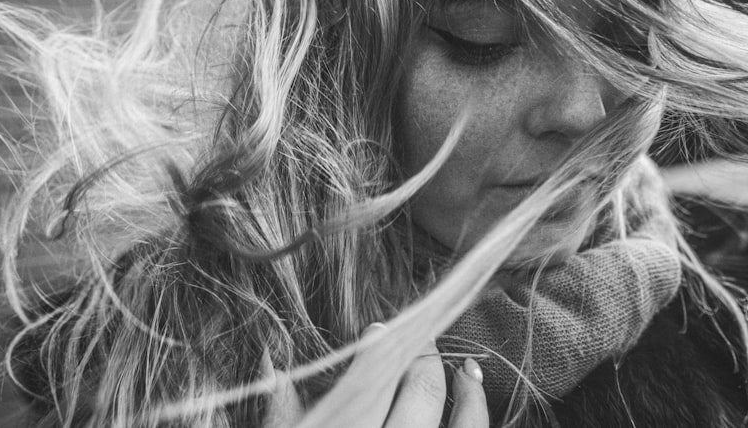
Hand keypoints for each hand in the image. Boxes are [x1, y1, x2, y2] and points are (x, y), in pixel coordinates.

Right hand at [261, 333, 488, 427]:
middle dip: (422, 356)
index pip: (376, 377)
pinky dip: (478, 416)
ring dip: (469, 392)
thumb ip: (281, 413)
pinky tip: (472, 397)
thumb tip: (270, 359)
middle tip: (414, 338)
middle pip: (424, 391)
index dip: (381, 346)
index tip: (377, 330)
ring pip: (467, 425)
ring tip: (463, 368)